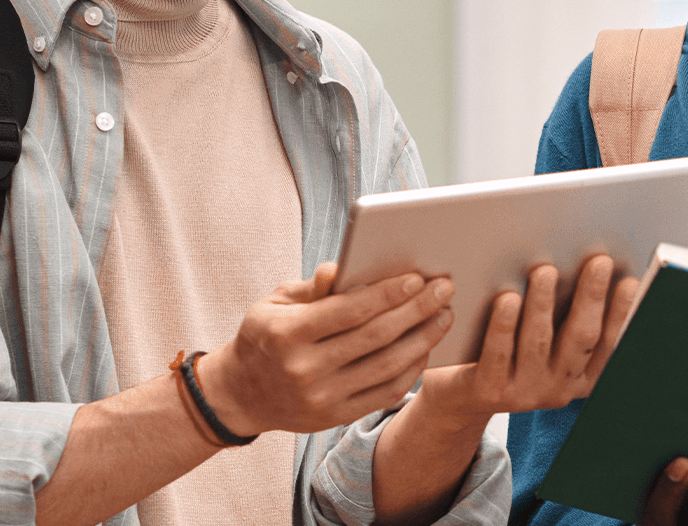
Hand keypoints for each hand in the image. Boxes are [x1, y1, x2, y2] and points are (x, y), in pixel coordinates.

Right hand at [195, 262, 454, 435]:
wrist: (242, 395)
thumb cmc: (265, 336)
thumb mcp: (274, 303)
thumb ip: (311, 287)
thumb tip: (339, 268)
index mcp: (287, 334)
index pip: (348, 311)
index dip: (386, 293)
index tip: (417, 277)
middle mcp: (304, 369)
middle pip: (374, 337)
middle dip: (416, 310)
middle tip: (445, 289)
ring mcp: (321, 398)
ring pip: (386, 366)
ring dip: (422, 339)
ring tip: (444, 316)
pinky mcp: (334, 418)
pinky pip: (383, 393)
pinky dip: (410, 370)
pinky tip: (425, 348)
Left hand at [417, 254, 640, 417]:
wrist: (464, 394)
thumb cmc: (515, 351)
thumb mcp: (549, 340)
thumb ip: (569, 315)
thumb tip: (595, 267)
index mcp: (582, 376)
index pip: (609, 343)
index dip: (622, 313)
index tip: (630, 281)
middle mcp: (560, 388)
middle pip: (580, 339)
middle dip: (591, 297)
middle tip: (598, 261)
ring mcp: (525, 392)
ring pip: (538, 342)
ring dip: (543, 304)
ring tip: (545, 270)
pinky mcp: (491, 390)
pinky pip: (499, 353)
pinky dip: (505, 324)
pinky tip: (507, 299)